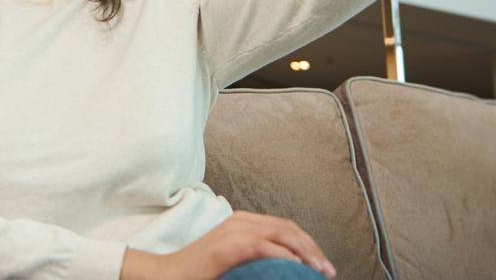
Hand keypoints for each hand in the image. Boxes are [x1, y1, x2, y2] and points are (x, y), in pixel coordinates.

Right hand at [121, 213, 334, 279]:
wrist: (167, 276)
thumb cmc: (199, 273)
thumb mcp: (233, 262)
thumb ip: (254, 259)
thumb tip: (282, 268)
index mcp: (242, 223)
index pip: (284, 226)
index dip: (307, 243)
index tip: (321, 265)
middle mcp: (240, 221)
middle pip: (288, 227)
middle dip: (313, 248)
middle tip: (328, 271)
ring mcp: (234, 230)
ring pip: (282, 233)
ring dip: (306, 252)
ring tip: (320, 271)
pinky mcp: (229, 246)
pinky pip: (265, 246)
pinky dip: (285, 256)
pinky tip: (298, 268)